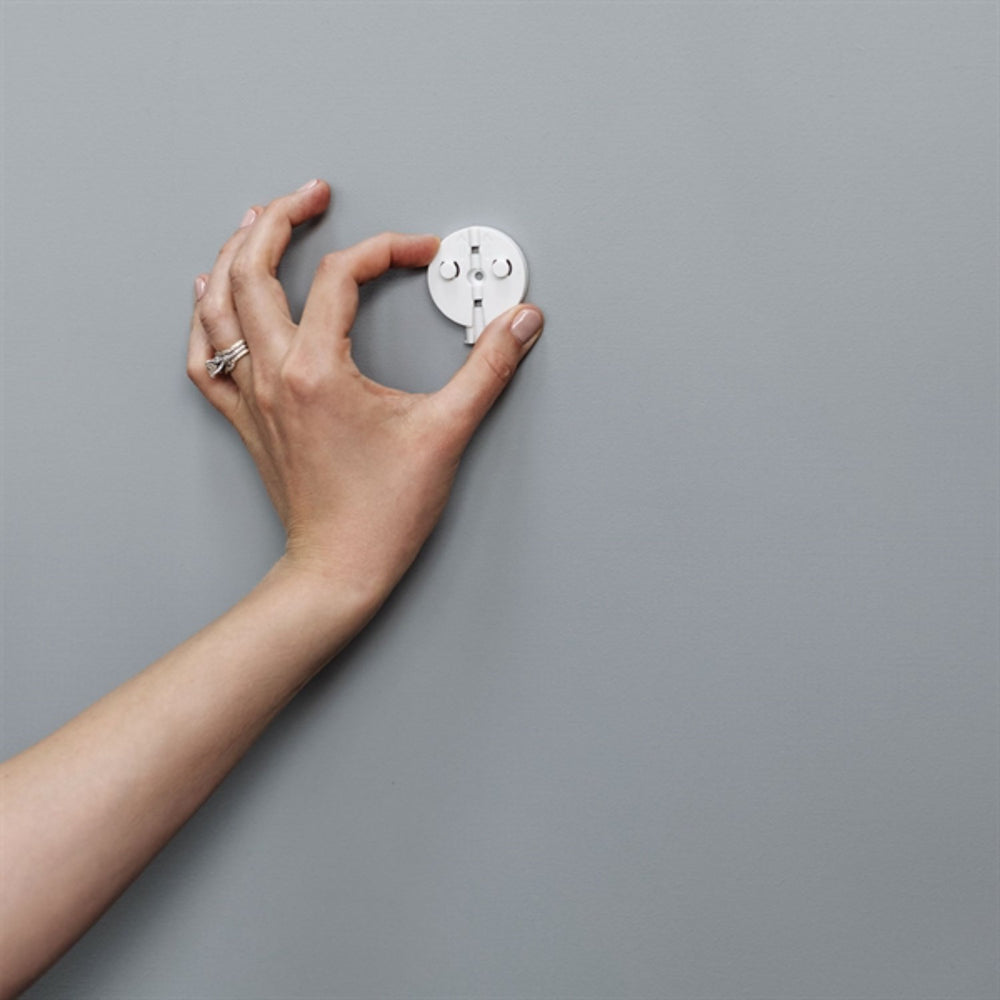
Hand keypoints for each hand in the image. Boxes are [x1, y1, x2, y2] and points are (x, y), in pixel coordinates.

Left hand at [187, 180, 543, 607]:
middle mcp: (274, 375)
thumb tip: (518, 324)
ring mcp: (253, 397)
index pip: (344, 276)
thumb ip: (487, 370)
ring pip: (219, 305)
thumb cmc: (381, 513)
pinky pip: (206, 357)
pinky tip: (209, 299)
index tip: (422, 254)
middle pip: (254, 270)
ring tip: (254, 224)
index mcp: (317, 369)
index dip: (387, 250)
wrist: (339, 569)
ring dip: (235, 255)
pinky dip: (205, 318)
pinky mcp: (248, 421)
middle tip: (309, 196)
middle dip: (281, 219)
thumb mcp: (445, 433)